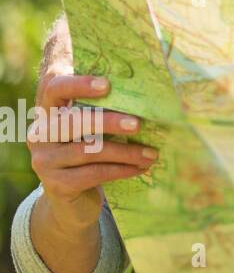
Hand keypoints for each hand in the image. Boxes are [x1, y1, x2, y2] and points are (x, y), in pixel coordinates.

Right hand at [27, 16, 156, 230]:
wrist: (73, 196)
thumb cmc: (91, 147)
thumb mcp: (94, 124)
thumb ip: (108, 102)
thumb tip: (154, 76)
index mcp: (50, 109)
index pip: (55, 87)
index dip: (79, 84)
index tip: (108, 84)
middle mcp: (40, 133)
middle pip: (73, 122)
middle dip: (109, 122)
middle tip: (139, 124)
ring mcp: (44, 160)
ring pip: (88, 151)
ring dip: (125, 152)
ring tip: (152, 153)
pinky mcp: (56, 184)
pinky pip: (93, 174)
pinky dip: (121, 170)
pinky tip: (140, 168)